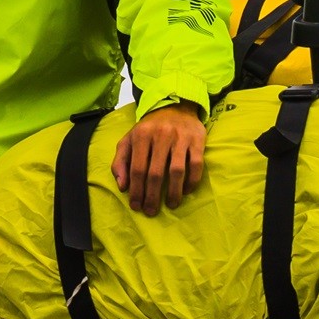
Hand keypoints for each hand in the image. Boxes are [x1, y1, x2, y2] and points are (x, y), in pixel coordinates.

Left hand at [113, 101, 204, 216]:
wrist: (175, 106)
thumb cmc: (149, 129)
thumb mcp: (129, 140)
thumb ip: (120, 161)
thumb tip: (122, 187)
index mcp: (141, 135)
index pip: (137, 169)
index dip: (136, 190)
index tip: (136, 206)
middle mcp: (161, 135)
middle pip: (155, 173)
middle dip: (152, 196)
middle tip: (151, 211)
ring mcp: (180, 138)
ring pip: (176, 171)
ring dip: (173, 192)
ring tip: (170, 205)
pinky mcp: (197, 140)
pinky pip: (196, 164)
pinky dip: (192, 180)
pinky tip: (186, 191)